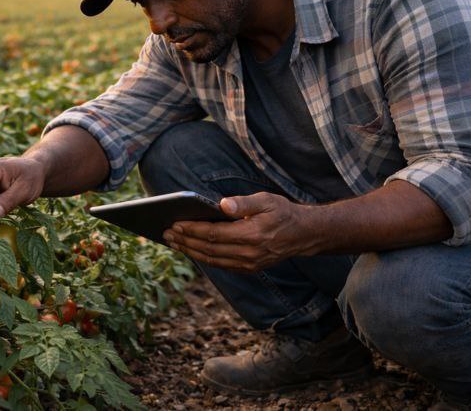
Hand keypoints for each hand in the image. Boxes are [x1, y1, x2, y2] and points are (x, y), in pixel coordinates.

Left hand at [162, 192, 315, 271]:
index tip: (175, 224)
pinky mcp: (249, 268)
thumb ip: (244, 203)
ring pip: (212, 260)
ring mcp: (249, 264)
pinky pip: (221, 265)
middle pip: (209, 249)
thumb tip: (223, 204)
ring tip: (174, 243)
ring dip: (190, 252)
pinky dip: (204, 259)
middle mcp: (249, 253)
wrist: (304, 235)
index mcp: (251, 234)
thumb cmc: (283, 213)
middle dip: (185, 241)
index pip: (213, 234)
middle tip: (166, 233)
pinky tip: (192, 250)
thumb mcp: (267, 201)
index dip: (192, 229)